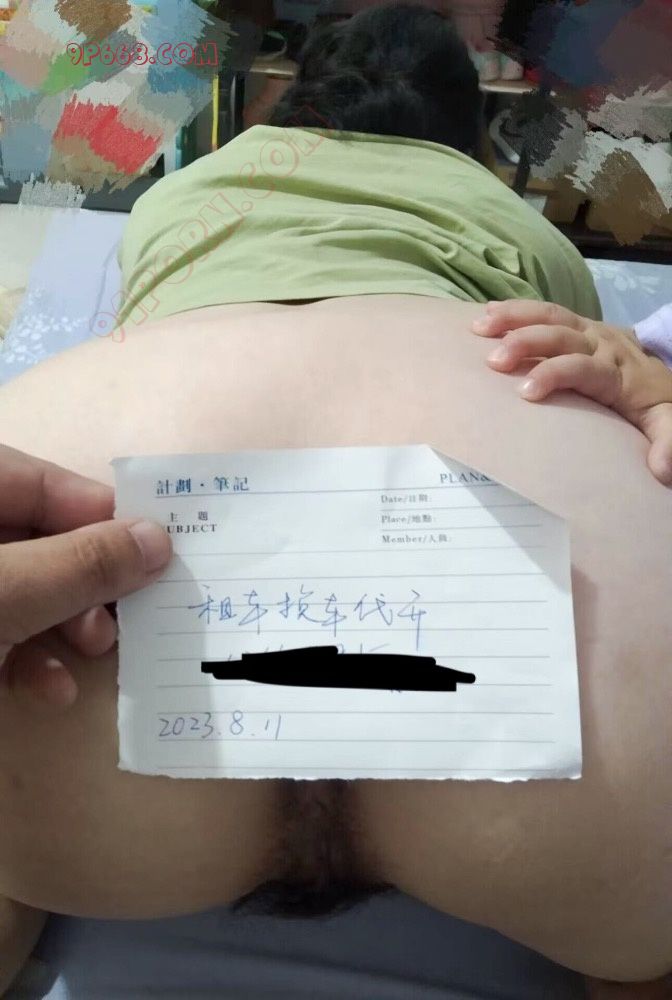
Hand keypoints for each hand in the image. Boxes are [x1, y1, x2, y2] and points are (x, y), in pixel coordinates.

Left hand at [0, 446, 170, 707]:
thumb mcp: (8, 592)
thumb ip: (82, 564)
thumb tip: (158, 539)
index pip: (38, 479)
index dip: (98, 511)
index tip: (153, 547)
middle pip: (37, 540)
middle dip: (87, 580)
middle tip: (129, 609)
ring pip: (24, 591)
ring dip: (69, 624)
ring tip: (96, 650)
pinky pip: (0, 634)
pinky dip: (29, 661)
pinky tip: (50, 690)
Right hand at [472, 300, 671, 485]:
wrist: (662, 374)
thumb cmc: (653, 405)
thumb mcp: (666, 423)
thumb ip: (668, 442)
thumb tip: (662, 468)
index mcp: (617, 371)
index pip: (584, 368)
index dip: (554, 375)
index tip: (524, 392)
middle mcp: (601, 344)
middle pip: (562, 336)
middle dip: (527, 343)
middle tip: (493, 361)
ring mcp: (589, 330)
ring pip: (552, 315)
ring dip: (515, 317)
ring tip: (480, 326)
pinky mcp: (578, 324)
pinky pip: (547, 310)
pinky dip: (516, 310)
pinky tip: (488, 313)